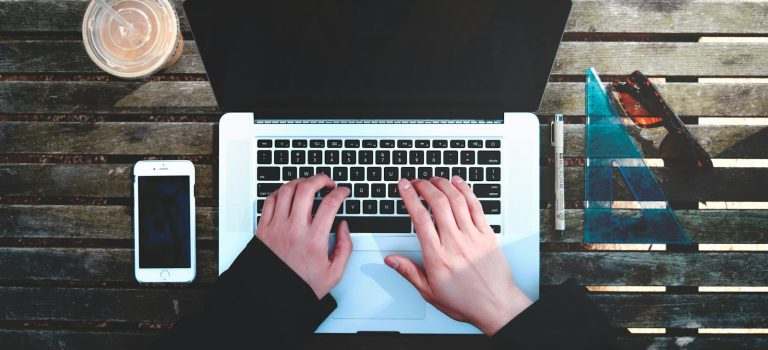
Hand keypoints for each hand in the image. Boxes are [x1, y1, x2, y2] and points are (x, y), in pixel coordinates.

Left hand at [256, 174, 351, 298]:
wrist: (273, 297)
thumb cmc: (301, 285)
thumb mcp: (334, 273)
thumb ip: (345, 247)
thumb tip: (344, 226)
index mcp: (314, 240)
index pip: (330, 204)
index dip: (340, 192)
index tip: (343, 192)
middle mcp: (294, 229)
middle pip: (306, 188)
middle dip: (321, 179)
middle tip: (327, 182)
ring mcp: (277, 226)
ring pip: (288, 190)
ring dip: (301, 182)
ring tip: (309, 185)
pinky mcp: (264, 228)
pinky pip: (271, 199)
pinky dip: (281, 191)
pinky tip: (289, 194)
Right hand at [384, 176, 532, 335]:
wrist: (496, 306)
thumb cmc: (465, 301)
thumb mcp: (430, 292)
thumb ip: (409, 272)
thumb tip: (391, 260)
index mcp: (437, 256)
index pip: (420, 219)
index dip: (409, 197)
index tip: (403, 187)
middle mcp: (455, 243)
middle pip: (438, 204)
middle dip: (424, 186)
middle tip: (416, 181)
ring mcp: (473, 237)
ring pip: (456, 200)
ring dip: (443, 184)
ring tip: (433, 179)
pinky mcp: (487, 234)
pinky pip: (476, 206)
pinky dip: (466, 190)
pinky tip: (458, 183)